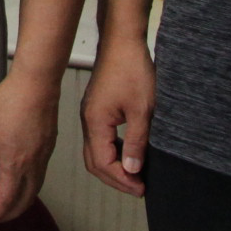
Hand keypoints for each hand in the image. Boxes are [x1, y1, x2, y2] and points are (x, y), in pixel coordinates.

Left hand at [0, 66, 60, 224]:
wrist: (36, 85)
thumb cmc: (8, 103)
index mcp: (15, 164)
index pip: (6, 200)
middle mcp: (33, 166)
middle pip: (24, 201)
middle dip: (10, 215)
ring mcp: (44, 157)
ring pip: (35, 190)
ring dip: (22, 203)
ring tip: (7, 205)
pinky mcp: (49, 148)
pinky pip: (40, 177)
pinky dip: (30, 188)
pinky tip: (21, 183)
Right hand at [80, 44, 154, 197]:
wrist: (122, 42)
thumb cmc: (132, 71)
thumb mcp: (141, 110)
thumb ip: (136, 142)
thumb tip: (132, 171)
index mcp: (95, 122)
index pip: (103, 163)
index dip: (122, 180)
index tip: (141, 188)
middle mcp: (88, 121)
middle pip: (94, 162)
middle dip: (115, 179)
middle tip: (138, 188)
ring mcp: (90, 115)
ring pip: (95, 152)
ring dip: (113, 167)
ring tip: (135, 176)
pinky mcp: (96, 110)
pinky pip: (99, 140)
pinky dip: (112, 153)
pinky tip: (129, 155)